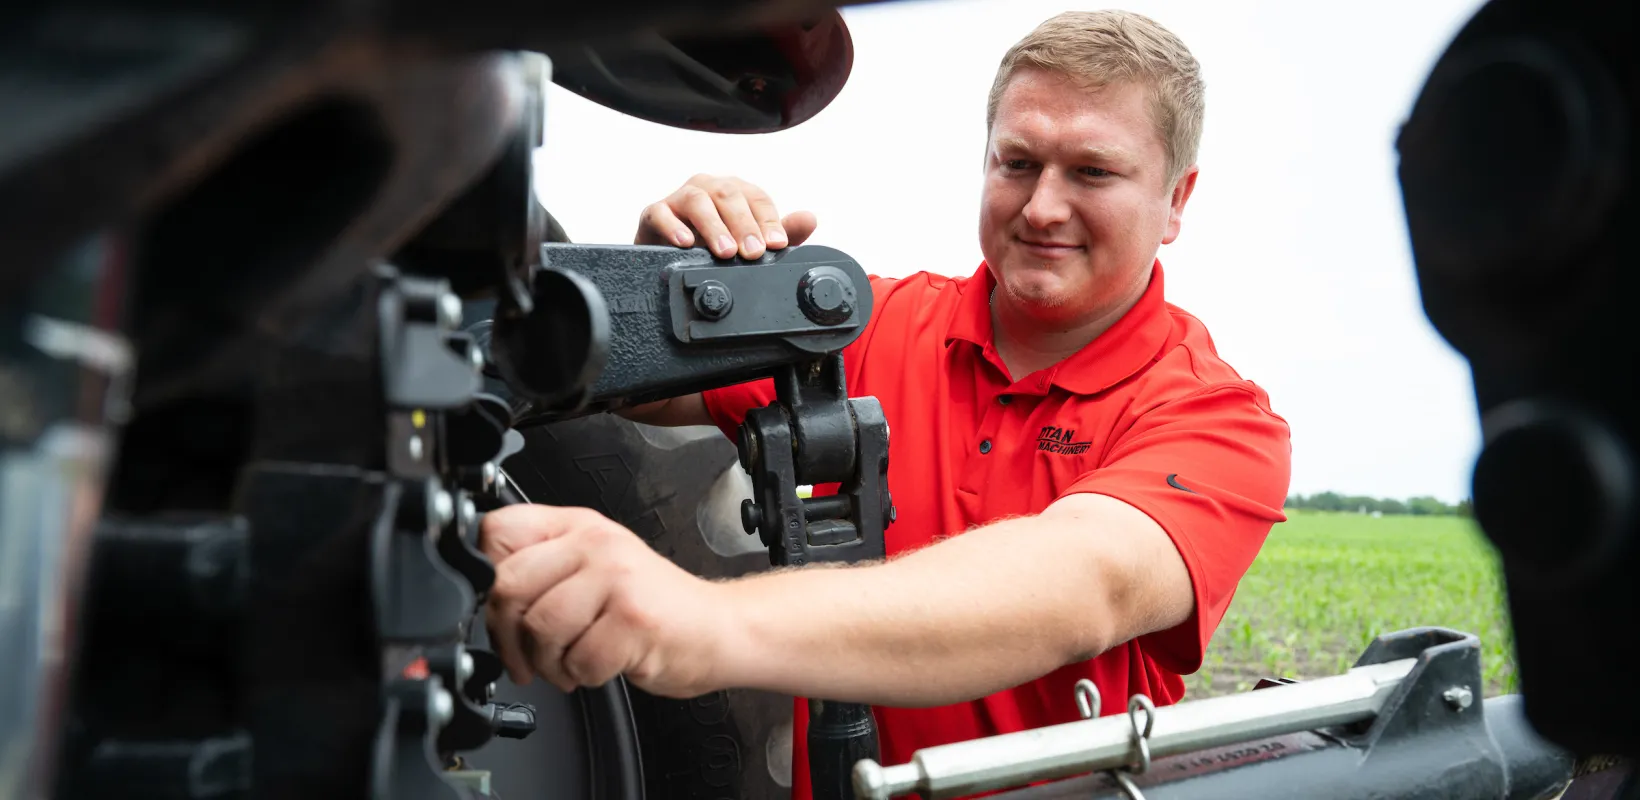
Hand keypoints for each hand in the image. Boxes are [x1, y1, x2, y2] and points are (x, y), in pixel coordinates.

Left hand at [480, 503, 739, 697]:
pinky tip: (600, 665)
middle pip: (509, 585)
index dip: (485, 578)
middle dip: (509, 636)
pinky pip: (577, 659)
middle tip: (526, 655)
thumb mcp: (594, 568)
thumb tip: (482, 594)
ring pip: (540, 627)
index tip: (500, 609)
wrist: (716, 629)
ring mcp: (616, 577)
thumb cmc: (652, 607)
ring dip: (549, 662)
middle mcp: (596, 543)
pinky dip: (583, 676)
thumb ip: (544, 568)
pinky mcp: (633, 618)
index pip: (497, 531)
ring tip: (571, 662)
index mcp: (578, 526)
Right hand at [635, 174, 818, 259]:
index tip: (778, 245)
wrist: (671, 263)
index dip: (769, 221)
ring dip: (713, 226)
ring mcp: (679, 199)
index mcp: (735, 192)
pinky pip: (660, 213)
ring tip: (725, 251)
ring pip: (697, 200)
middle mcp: (708, 189)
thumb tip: (810, 219)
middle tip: (753, 252)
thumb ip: (782, 233)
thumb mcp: (751, 245)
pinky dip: (672, 226)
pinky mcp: (653, 214)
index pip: (757, 198)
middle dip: (744, 224)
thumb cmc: (714, 250)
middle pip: (728, 195)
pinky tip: (684, 243)